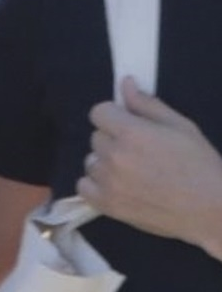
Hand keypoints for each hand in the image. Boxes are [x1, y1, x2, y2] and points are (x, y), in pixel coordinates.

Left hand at [78, 81, 221, 256]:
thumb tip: (126, 84)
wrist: (206, 207)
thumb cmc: (198, 164)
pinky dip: (96, 183)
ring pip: (91, 161)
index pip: (98, 112)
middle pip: (96, 137)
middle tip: (138, 149)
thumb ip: (147, 105)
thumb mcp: (179, 126)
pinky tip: (117, 184)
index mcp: (132, 132)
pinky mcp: (106, 205)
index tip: (126, 122)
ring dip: (105, 162)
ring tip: (131, 170)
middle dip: (113, 138)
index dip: (113, 115)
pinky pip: (84, 186)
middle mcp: (114, 156)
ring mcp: (107, 183)